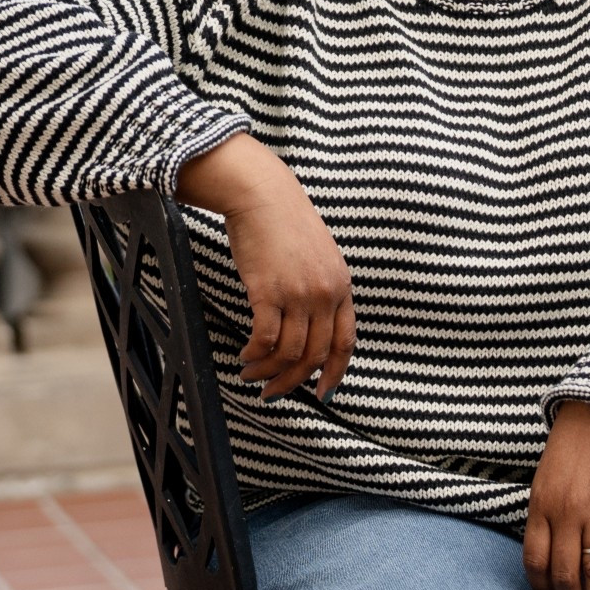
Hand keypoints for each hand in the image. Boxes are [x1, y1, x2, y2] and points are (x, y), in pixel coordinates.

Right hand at [176, 133, 355, 401]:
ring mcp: (298, 293)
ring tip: (251, 374)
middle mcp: (325, 293)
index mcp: (342, 286)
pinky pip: (264, 339)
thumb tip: (312, 327)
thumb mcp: (320, 258)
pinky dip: (253, 355)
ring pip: (288, 353)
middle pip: (315, 355)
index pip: (346, 342)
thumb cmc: (287, 226)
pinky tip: (243, 356)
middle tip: (272, 393)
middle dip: (292, 382)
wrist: (265, 196)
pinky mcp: (268, 292)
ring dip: (267, 372)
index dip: (335, 373)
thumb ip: (323, 290)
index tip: (323, 393)